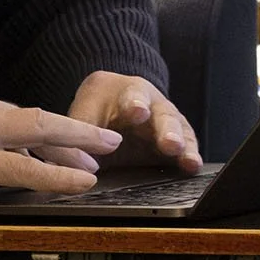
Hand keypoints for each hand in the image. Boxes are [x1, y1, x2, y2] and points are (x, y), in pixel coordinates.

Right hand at [0, 77, 122, 222]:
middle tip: (110, 139)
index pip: (16, 113)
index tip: (75, 146)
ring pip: (36, 134)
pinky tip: (81, 183)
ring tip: (106, 157)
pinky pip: (24, 168)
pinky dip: (57, 175)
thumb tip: (12, 158)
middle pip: (34, 116)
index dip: (49, 135)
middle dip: (76, 130)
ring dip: (77, 147)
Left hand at [61, 71, 202, 174]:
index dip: (134, 104)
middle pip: (162, 114)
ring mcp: (167, 120)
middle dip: (166, 129)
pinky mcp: (176, 139)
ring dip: (183, 146)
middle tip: (170, 143)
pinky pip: (186, 147)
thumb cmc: (99, 109)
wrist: (116, 105)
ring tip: (188, 161)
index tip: (137, 112)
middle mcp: (152, 102)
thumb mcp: (84, 115)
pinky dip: (190, 157)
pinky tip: (193, 168)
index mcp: (125, 92)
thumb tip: (67, 162)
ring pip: (179, 130)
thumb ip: (78, 134)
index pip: (131, 96)